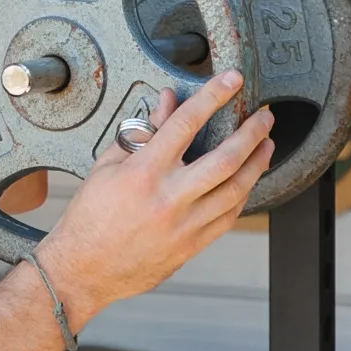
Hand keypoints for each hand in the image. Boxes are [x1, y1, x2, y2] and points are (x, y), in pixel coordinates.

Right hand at [38, 71, 274, 331]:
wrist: (84, 269)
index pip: (186, 124)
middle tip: (265, 116)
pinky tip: (247, 181)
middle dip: (251, 133)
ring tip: (266, 144)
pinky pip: (228, 217)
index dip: (212, 97)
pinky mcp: (191, 246)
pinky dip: (242, 195)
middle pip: (225, 159)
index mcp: (143, 173)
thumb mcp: (107, 166)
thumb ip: (142, 132)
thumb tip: (168, 103)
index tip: (231, 81)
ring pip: (235, 190)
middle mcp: (169, 198)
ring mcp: (184, 225)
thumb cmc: (90, 217)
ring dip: (257, 163)